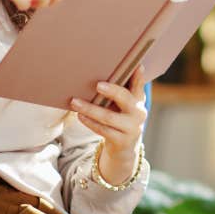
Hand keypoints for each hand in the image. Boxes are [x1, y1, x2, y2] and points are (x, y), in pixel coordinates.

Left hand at [69, 65, 147, 182]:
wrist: (124, 147)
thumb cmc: (120, 118)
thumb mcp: (124, 104)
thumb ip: (119, 89)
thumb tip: (101, 70)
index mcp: (139, 99)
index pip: (139, 84)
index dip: (138, 76)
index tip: (137, 66)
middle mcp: (139, 112)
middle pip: (125, 98)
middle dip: (112, 91)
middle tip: (97, 85)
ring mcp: (132, 128)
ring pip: (109, 117)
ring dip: (90, 109)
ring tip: (75, 102)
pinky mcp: (122, 141)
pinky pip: (103, 130)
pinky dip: (90, 122)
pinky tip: (80, 115)